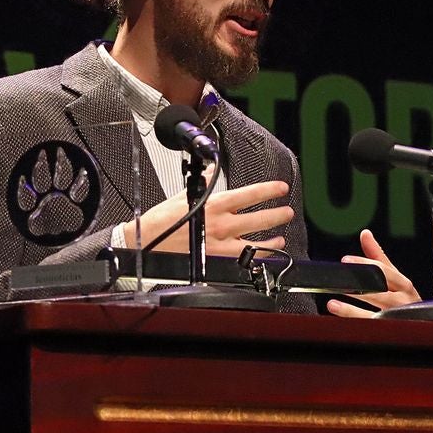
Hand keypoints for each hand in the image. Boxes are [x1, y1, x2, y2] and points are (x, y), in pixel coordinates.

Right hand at [122, 180, 292, 255]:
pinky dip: (254, 259)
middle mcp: (220, 224)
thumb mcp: (183, 195)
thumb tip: (211, 171)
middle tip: (287, 212)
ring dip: (271, 241)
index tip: (281, 188)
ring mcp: (219, 244)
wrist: (145, 244)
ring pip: (254, 244)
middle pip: (258, 219)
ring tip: (280, 239)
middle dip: (277, 215)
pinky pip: (241, 261)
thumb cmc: (161, 221)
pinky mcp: (215, 261)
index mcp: (213, 204)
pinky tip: (261, 257)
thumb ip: (203, 183)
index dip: (268, 190)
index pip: (248, 194)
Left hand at [326, 229, 421, 317]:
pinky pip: (370, 324)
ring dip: (352, 308)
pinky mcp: (389, 329)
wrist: (420, 325)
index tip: (346, 260)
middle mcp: (403, 301)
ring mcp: (397, 317)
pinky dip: (353, 318)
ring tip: (333, 303)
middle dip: (360, 285)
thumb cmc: (405, 300)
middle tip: (340, 279)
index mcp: (404, 285)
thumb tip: (365, 234)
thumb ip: (378, 256)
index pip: (385, 271)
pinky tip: (338, 311)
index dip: (365, 264)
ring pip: (376, 312)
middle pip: (382, 291)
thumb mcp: (394, 277)